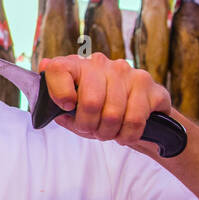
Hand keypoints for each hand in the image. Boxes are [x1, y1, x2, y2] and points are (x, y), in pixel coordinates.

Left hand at [37, 53, 172, 146]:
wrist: (137, 115)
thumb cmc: (98, 112)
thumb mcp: (73, 113)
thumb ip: (57, 109)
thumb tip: (50, 108)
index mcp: (76, 65)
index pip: (57, 69)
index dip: (58, 93)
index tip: (66, 107)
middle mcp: (101, 63)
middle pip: (90, 102)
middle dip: (89, 126)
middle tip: (92, 130)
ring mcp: (127, 71)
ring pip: (113, 114)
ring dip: (108, 133)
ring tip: (108, 132)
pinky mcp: (148, 85)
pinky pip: (135, 120)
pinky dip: (127, 135)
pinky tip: (124, 134)